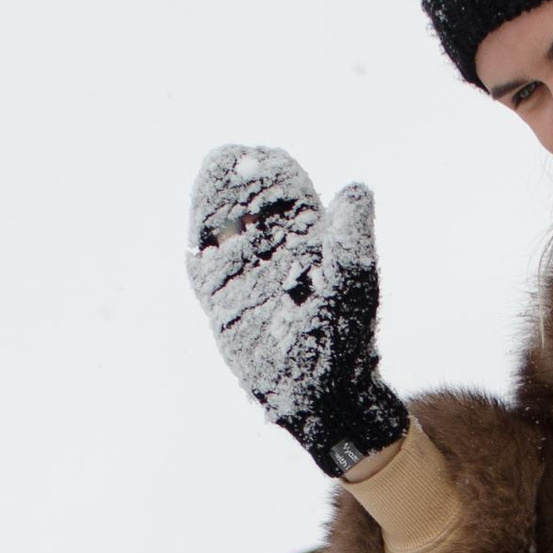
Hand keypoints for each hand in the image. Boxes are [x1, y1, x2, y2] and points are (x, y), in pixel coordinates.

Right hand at [186, 145, 409, 476]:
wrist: (324, 395)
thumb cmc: (347, 338)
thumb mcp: (354, 280)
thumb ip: (351, 234)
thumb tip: (353, 189)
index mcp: (308, 240)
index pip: (283, 190)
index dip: (271, 170)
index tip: (262, 157)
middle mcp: (272, 253)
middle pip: (246, 203)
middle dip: (237, 180)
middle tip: (234, 162)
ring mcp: (243, 278)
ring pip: (220, 230)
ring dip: (214, 205)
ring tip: (212, 184)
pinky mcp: (221, 305)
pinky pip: (203, 268)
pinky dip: (199, 246)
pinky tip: (199, 234)